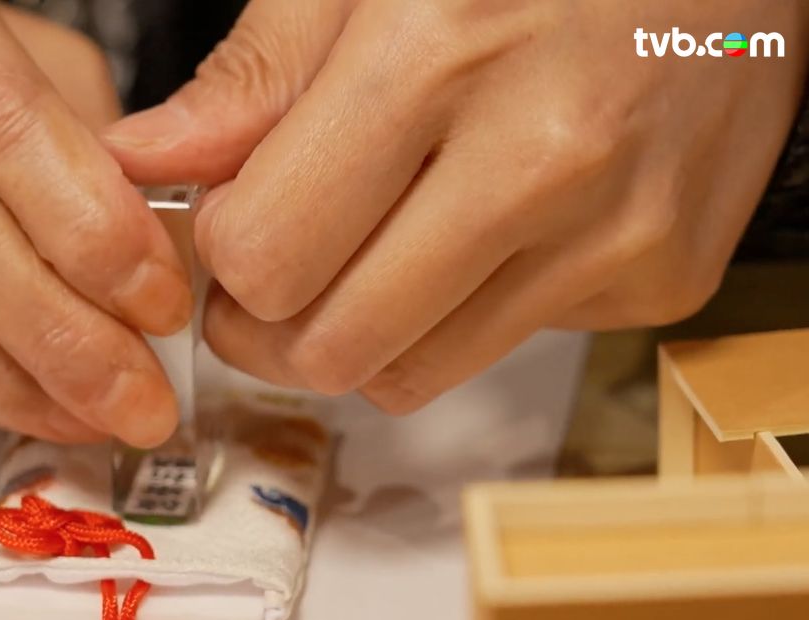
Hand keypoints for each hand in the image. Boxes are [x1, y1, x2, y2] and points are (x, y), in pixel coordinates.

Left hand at [104, 0, 808, 412]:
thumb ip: (255, 76)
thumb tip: (148, 159)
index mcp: (439, 55)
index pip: (265, 254)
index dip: (223, 257)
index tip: (233, 227)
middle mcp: (541, 157)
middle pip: (329, 344)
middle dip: (273, 325)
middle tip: (278, 269)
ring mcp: (613, 232)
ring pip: (408, 374)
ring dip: (360, 330)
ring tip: (376, 246)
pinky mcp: (661, 279)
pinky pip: (502, 349)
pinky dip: (462, 312)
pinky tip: (485, 230)